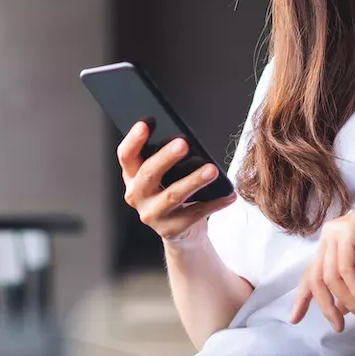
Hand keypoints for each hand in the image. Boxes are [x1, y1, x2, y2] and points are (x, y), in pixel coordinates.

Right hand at [118, 122, 235, 246]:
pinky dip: (214, 203)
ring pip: (173, 196)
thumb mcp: (164, 175)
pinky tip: (228, 194)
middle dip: (165, 157)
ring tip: (212, 169)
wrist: (182, 232)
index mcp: (132, 176)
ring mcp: (152, 214)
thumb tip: (186, 139)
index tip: (146, 123)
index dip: (134, 139)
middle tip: (183, 143)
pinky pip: (195, 214)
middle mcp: (137, 196)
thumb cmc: (173, 193)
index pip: (126, 156)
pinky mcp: (171, 229)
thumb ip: (167, 160)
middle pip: (148, 174)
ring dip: (194, 181)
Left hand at [289, 181, 354, 330]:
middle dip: (325, 306)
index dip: (302, 297)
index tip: (294, 319)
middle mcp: (328, 235)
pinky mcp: (350, 231)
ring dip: (347, 302)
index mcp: (331, 243)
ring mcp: (337, 232)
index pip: (310, 273)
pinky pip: (346, 269)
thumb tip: (341, 311)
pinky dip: (354, 291)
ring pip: (330, 276)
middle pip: (315, 278)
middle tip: (338, 328)